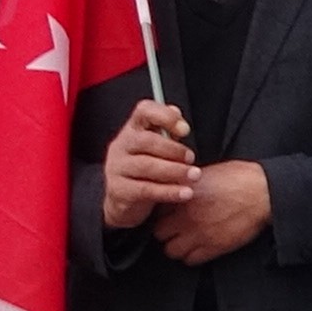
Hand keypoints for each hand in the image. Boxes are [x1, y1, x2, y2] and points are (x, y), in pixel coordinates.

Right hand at [100, 99, 196, 230]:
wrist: (123, 199)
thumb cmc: (146, 169)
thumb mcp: (157, 149)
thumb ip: (168, 133)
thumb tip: (178, 116)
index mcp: (133, 129)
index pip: (144, 111)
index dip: (165, 116)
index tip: (185, 130)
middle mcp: (121, 145)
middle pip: (146, 141)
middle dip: (173, 149)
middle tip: (191, 158)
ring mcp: (117, 167)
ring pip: (147, 166)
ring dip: (175, 170)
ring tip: (194, 176)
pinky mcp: (119, 190)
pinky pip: (146, 189)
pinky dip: (169, 191)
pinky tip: (185, 193)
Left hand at [153, 157, 270, 264]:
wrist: (263, 193)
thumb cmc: (240, 178)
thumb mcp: (206, 172)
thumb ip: (187, 183)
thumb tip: (178, 187)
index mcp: (183, 194)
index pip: (156, 209)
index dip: (161, 211)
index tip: (167, 212)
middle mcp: (186, 216)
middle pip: (158, 232)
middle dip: (165, 230)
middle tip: (174, 227)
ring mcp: (199, 234)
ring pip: (171, 250)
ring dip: (176, 246)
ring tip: (185, 239)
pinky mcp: (213, 247)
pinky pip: (190, 260)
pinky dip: (192, 256)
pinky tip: (199, 246)